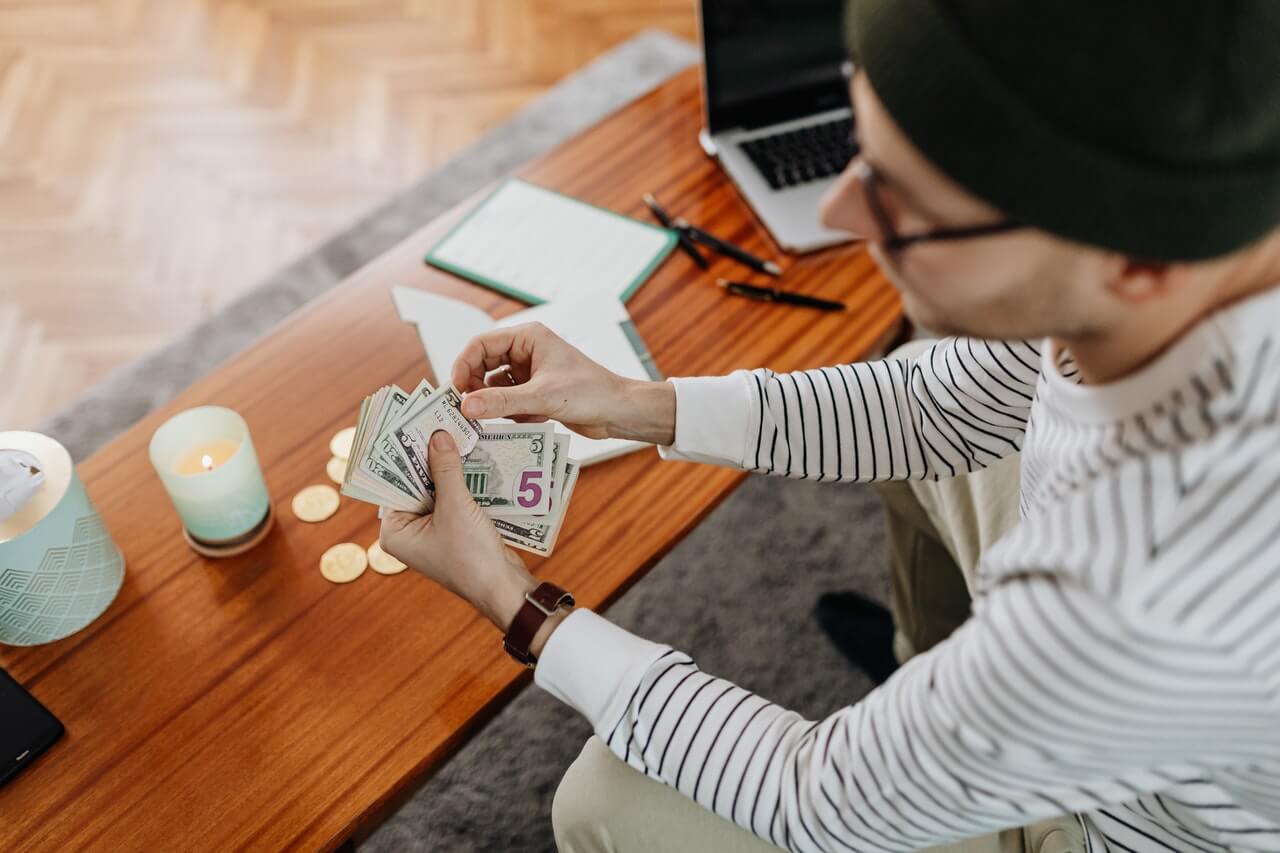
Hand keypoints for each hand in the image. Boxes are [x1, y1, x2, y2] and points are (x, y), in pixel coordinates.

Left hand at [379, 430, 533, 631]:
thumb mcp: (456, 507)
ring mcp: (430, 532)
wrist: (503, 588)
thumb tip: (437, 434)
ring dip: (445, 467)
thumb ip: (446, 469)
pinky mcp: (452, 531)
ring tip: (453, 433)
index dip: (403, 454)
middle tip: (435, 422)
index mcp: (394, 532)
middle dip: (427, 457)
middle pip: (413, 484)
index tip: (410, 425)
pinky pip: (450, 498)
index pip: (392, 483)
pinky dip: (459, 481)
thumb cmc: (471, 556)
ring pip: (434, 489)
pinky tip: (469, 457)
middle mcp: (407, 532)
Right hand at [450, 323, 675, 444]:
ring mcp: (530, 373)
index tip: (455, 390)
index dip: (463, 364)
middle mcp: (527, 352)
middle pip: (483, 365)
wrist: (619, 412)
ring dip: (494, 404)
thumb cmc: (591, 392)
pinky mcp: (535, 393)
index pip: (481, 344)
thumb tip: (466, 406)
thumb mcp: (542, 397)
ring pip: (495, 386)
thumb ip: (502, 402)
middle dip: (476, 388)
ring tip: (493, 420)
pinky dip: (511, 414)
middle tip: (467, 410)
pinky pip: (509, 402)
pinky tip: (527, 421)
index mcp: (528, 338)